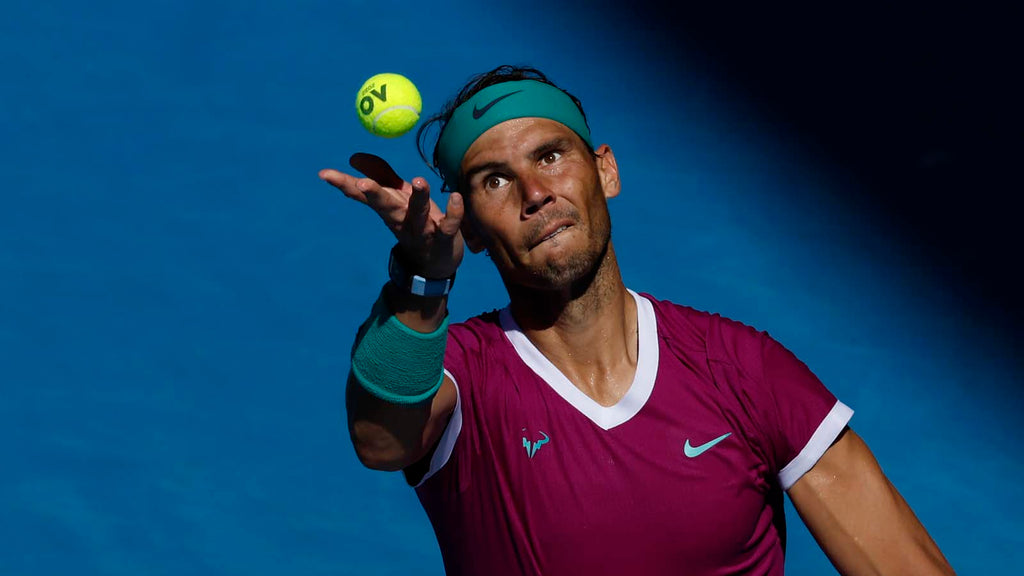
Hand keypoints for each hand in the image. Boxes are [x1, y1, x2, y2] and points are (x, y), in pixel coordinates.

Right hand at [320, 153, 464, 278]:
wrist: (435, 264)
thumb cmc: (414, 223)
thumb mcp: (397, 198)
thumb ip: (380, 175)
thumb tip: (354, 158)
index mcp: (387, 208)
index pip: (362, 195)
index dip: (344, 184)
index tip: (324, 173)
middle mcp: (401, 219)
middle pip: (385, 205)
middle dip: (374, 194)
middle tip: (361, 183)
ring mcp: (422, 230)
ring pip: (418, 213)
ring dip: (419, 198)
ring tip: (418, 181)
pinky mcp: (444, 239)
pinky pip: (449, 225)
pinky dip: (453, 213)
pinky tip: (455, 197)